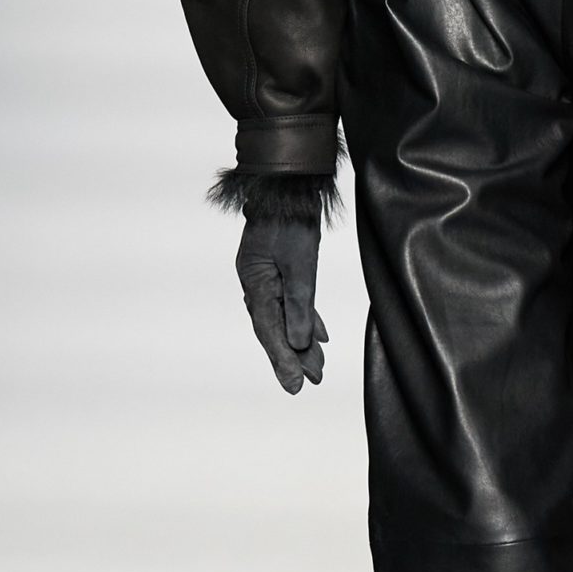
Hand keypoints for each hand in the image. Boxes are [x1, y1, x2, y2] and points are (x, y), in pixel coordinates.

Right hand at [236, 212, 325, 391]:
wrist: (288, 186)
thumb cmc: (292, 221)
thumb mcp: (300, 265)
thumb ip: (299, 305)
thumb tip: (298, 343)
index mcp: (255, 283)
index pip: (269, 330)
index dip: (283, 360)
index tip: (296, 385)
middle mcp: (256, 283)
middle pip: (274, 327)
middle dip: (291, 358)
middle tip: (307, 383)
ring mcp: (266, 276)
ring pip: (284, 317)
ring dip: (300, 342)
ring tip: (316, 367)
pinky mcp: (279, 268)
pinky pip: (291, 301)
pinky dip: (304, 319)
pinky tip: (318, 337)